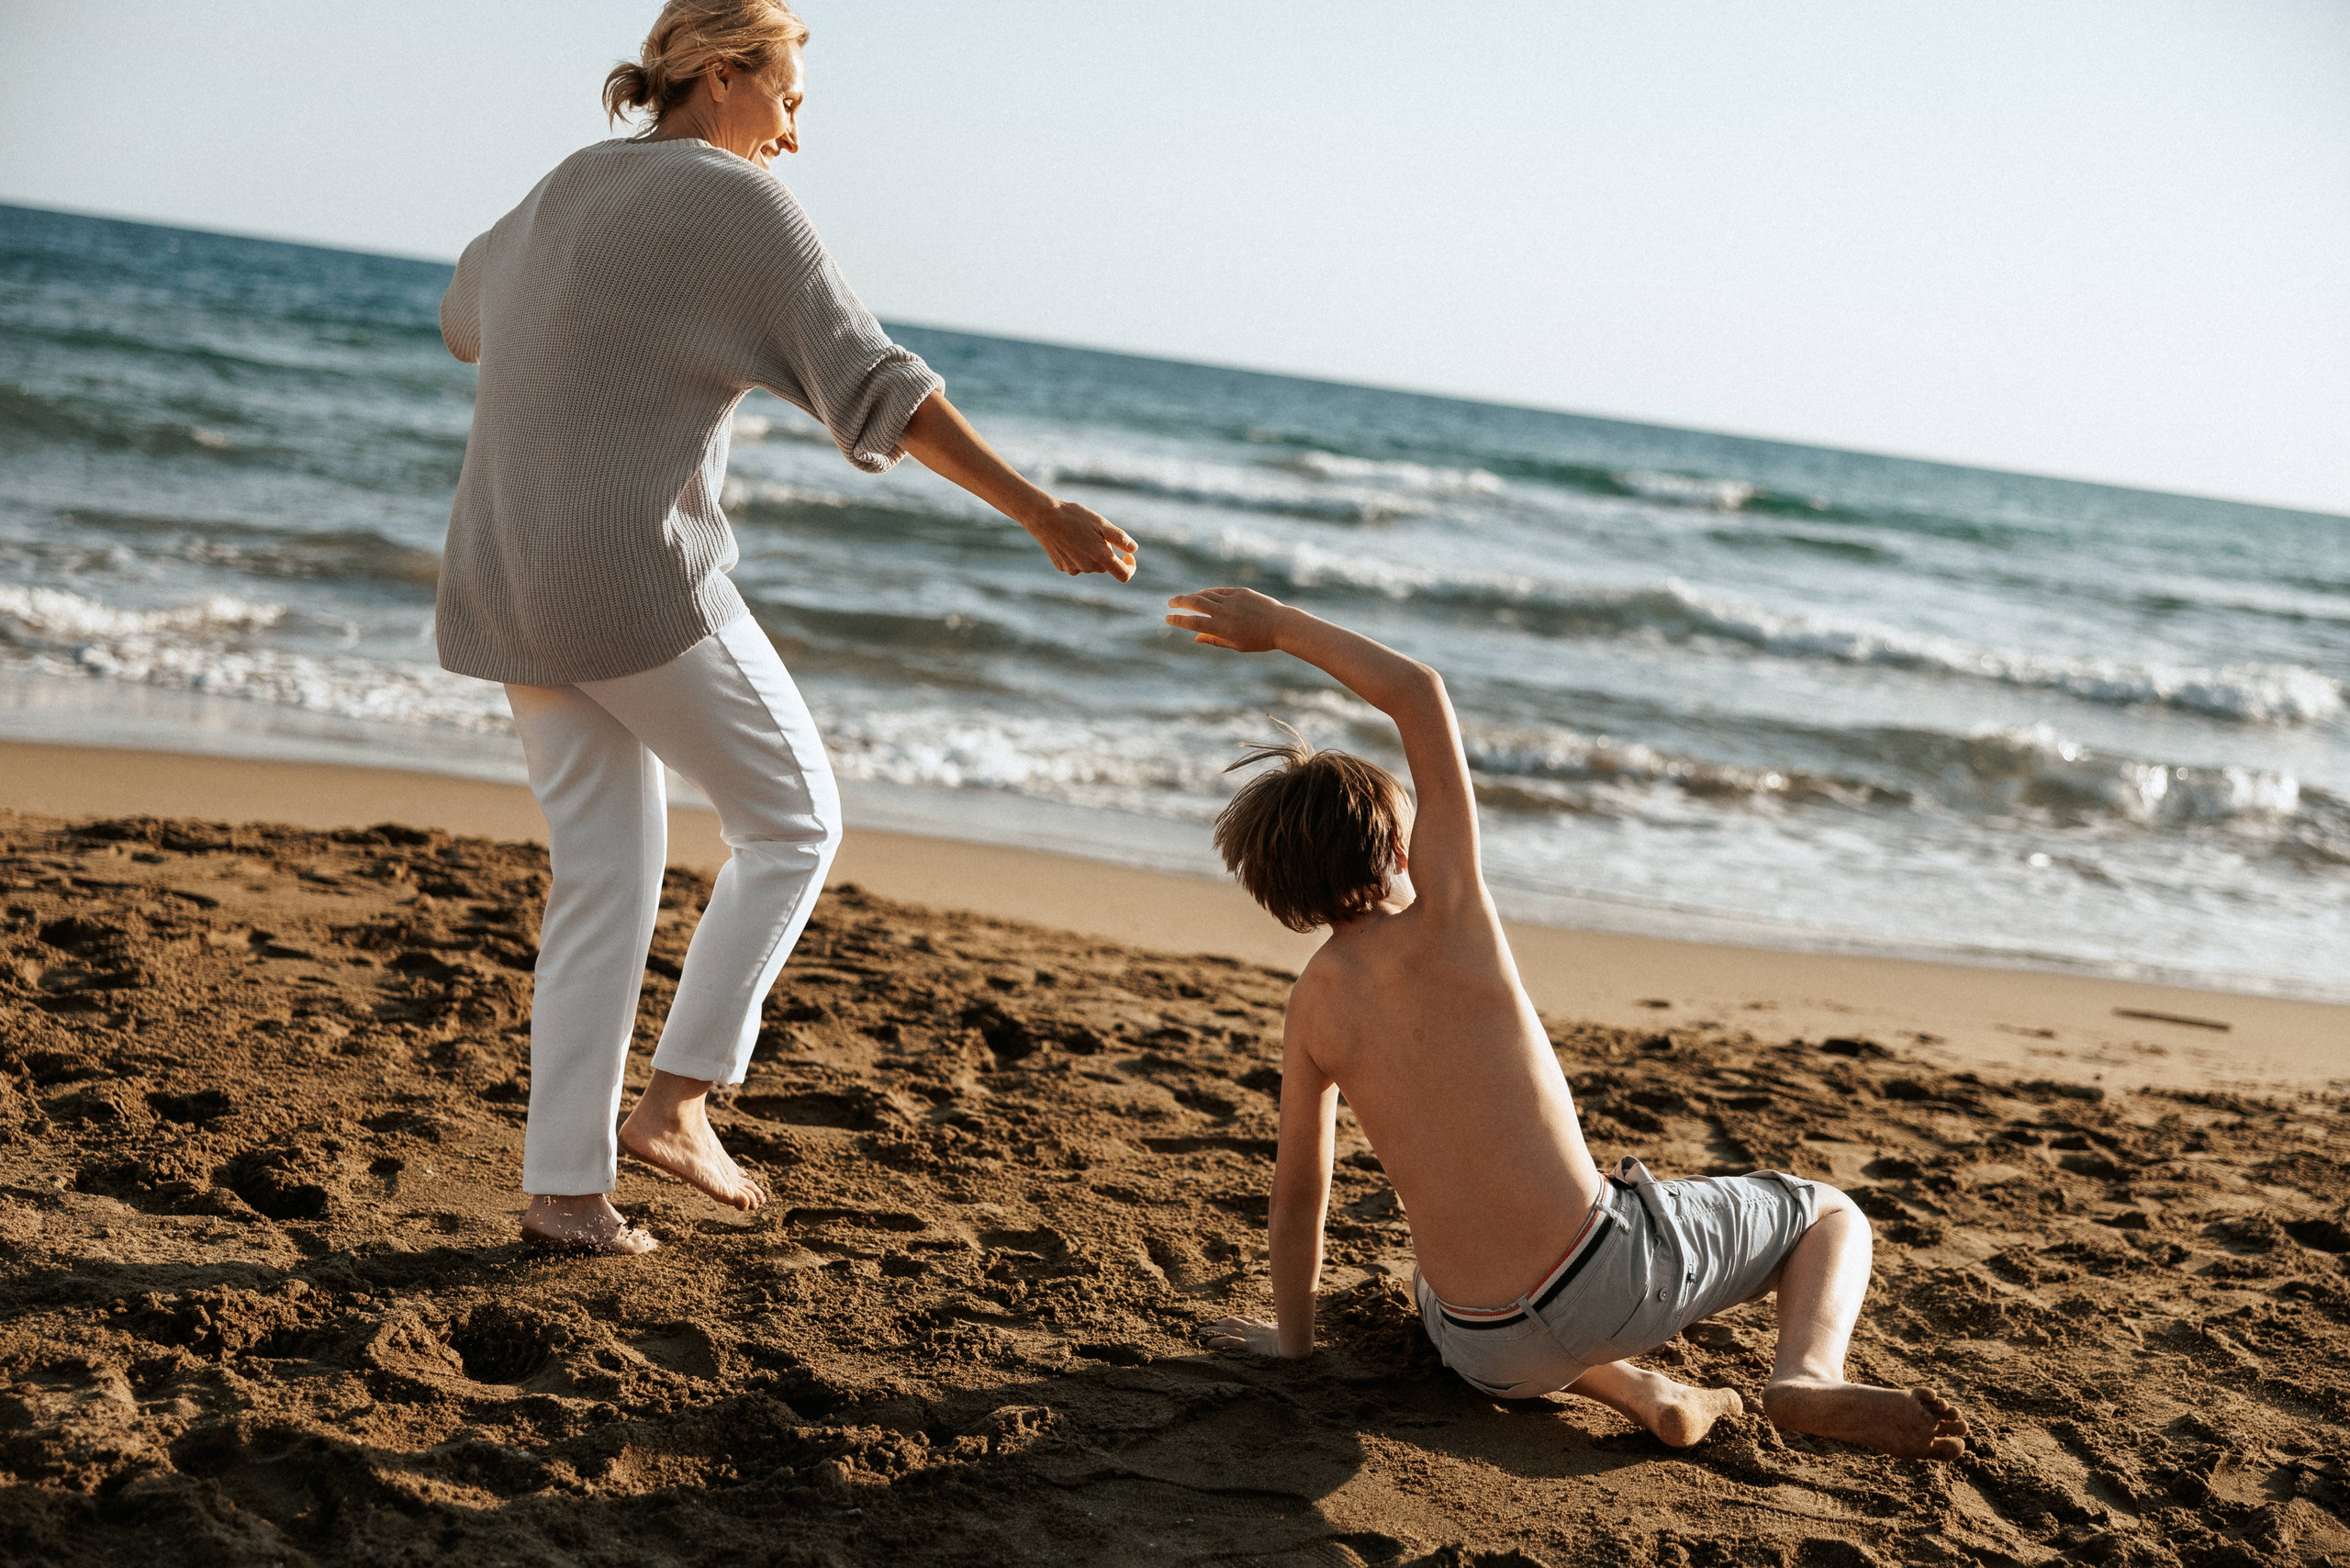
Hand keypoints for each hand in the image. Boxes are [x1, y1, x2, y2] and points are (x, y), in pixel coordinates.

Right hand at [1025, 499, 1136, 580]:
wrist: (1043, 517)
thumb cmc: (1074, 517)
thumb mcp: (1101, 523)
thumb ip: (1119, 538)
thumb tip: (1133, 549)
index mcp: (1101, 557)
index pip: (1124, 574)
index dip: (1130, 567)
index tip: (1128, 555)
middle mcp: (1088, 567)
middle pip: (1106, 566)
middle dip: (1107, 553)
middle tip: (1097, 533)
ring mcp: (1074, 569)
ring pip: (1091, 564)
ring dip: (1092, 553)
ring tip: (1080, 533)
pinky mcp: (1062, 567)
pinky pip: (1076, 564)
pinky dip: (1078, 554)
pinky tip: (1069, 539)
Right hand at [1165, 587, 1290, 651]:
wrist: (1281, 625)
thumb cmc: (1259, 640)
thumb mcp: (1236, 645)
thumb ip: (1215, 640)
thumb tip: (1196, 638)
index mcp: (1223, 629)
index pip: (1194, 623)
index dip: (1179, 620)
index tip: (1167, 618)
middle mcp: (1225, 613)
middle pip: (1196, 603)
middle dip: (1180, 602)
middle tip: (1170, 603)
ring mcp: (1233, 600)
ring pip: (1207, 594)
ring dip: (1193, 596)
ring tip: (1185, 599)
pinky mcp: (1240, 592)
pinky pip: (1220, 591)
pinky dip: (1209, 593)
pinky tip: (1204, 594)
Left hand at [1203, 1315, 1295, 1357]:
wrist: (1295, 1342)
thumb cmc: (1295, 1339)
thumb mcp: (1291, 1335)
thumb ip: (1289, 1333)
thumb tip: (1301, 1336)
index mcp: (1262, 1326)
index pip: (1245, 1320)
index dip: (1234, 1320)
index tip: (1225, 1320)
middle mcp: (1253, 1328)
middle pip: (1232, 1322)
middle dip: (1219, 1323)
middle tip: (1208, 1324)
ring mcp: (1250, 1335)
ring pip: (1227, 1329)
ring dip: (1213, 1330)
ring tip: (1201, 1332)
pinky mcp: (1248, 1343)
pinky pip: (1230, 1341)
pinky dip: (1218, 1342)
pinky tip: (1208, 1344)